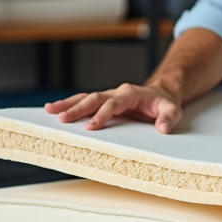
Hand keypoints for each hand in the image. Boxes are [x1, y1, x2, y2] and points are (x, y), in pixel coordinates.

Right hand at [44, 83, 182, 133]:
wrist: (161, 93)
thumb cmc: (165, 103)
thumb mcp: (172, 110)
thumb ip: (168, 118)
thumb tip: (162, 129)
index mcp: (131, 94)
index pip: (113, 103)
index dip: (102, 114)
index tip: (91, 126)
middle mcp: (116, 93)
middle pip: (94, 98)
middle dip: (77, 108)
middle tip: (62, 119)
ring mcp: (109, 96)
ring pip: (85, 97)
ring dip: (68, 103)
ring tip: (48, 110)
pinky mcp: (104, 102)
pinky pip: (85, 101)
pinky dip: (70, 104)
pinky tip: (55, 110)